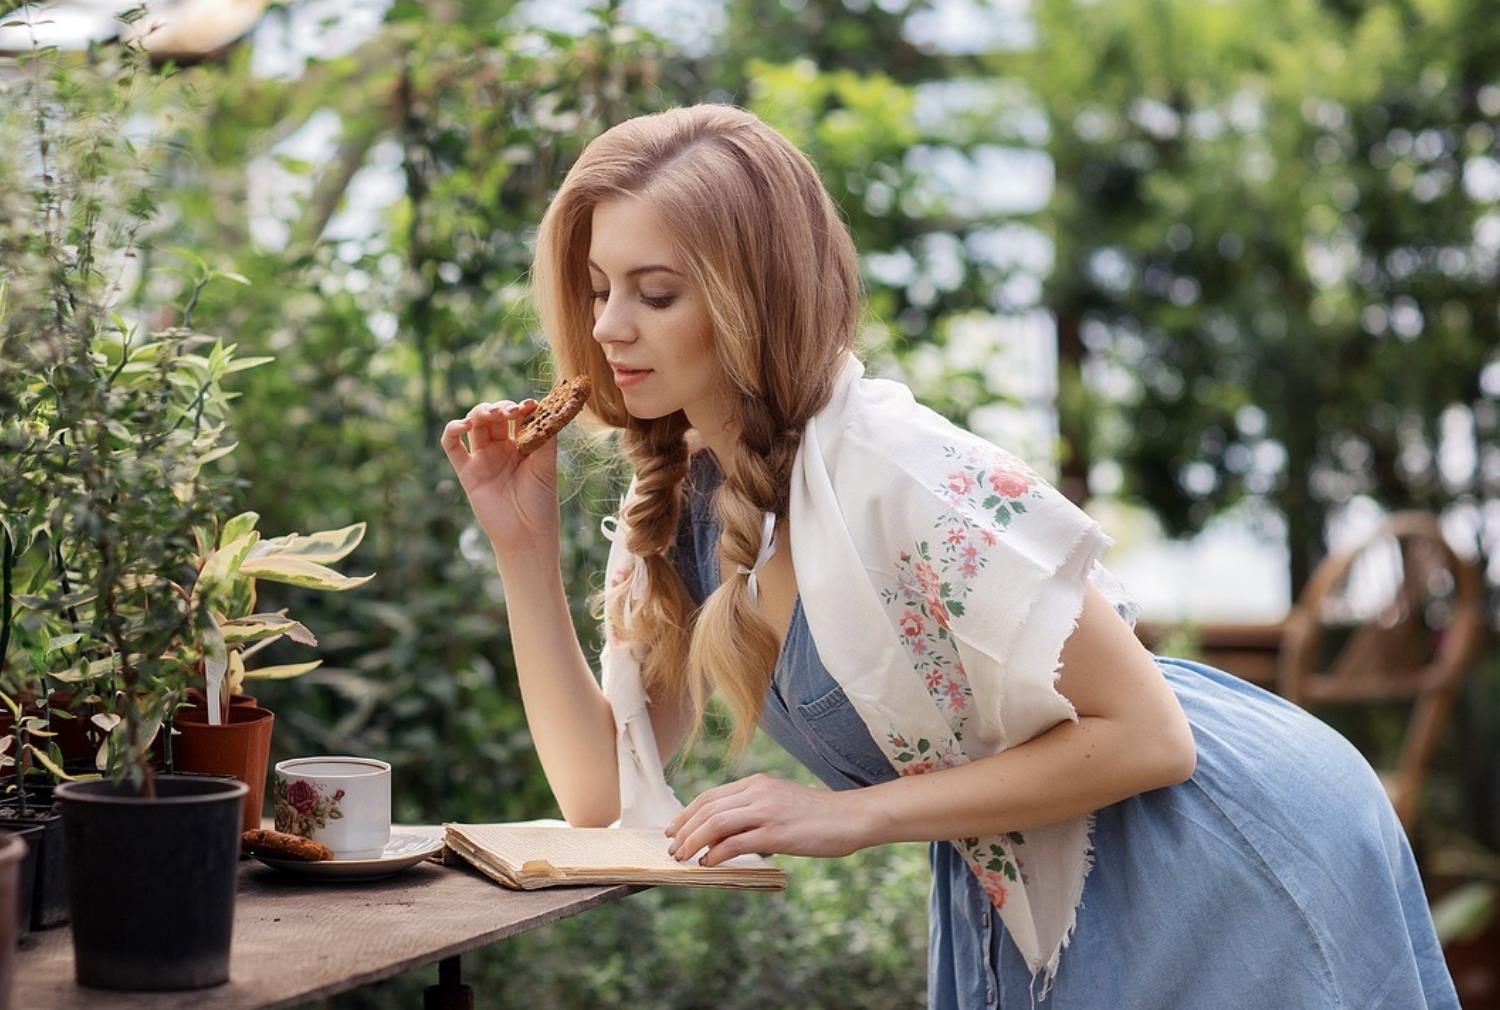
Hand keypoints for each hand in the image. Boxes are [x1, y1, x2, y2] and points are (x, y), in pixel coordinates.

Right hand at [440, 397, 559, 558]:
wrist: (526, 535)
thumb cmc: (541, 503)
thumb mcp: (546, 466)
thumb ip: (545, 438)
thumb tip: (546, 409)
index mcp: (522, 445)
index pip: (517, 416)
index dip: (521, 407)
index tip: (530, 404)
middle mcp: (501, 448)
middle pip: (494, 416)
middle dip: (501, 408)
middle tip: (511, 412)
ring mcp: (483, 458)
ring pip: (474, 424)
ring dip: (481, 412)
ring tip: (493, 415)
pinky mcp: (467, 471)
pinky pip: (452, 445)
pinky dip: (453, 429)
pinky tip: (464, 424)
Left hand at [663, 773, 870, 866]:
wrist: (850, 817)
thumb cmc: (818, 816)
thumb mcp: (780, 803)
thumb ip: (754, 811)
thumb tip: (724, 835)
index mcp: (757, 783)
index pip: (710, 795)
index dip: (687, 813)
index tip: (674, 829)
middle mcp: (758, 792)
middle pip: (707, 808)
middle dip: (684, 829)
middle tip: (673, 848)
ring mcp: (767, 811)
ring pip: (716, 822)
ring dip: (693, 841)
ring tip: (683, 857)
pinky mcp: (776, 832)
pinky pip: (736, 842)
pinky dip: (716, 854)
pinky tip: (708, 863)